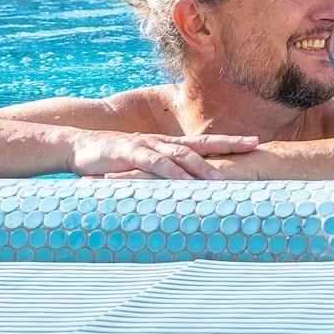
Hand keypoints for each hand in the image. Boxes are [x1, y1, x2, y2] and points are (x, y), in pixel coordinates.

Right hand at [67, 130, 258, 179]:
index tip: (255, 142)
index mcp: (168, 146)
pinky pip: (155, 164)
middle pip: (202, 143)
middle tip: (255, 146)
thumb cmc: (112, 161)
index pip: (205, 143)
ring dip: (202, 166)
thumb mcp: (140, 169)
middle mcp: (162, 143)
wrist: (78, 147)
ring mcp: (147, 147)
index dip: (230, 142)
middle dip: (229, 144)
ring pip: (181, 155)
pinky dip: (170, 173)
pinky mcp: (131, 155)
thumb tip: (182, 192)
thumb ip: (160, 177)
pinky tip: (184, 181)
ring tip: (223, 177)